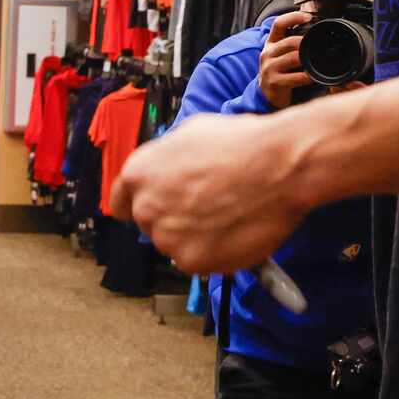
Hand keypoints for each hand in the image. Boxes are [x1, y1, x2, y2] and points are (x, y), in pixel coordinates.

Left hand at [110, 110, 309, 274]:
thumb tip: (168, 172)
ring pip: (176, 246)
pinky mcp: (192, 262)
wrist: (278, 166)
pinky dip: (216, 255)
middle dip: (174, 220)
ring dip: (195, 239)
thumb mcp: (190, 134)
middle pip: (151, 226)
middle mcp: (145, 208)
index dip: (141, 204)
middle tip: (206, 210)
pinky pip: (199, 263)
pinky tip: (235, 232)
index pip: (120, 203)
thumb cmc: (242, 144)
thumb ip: (167, 161)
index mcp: (139, 173)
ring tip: (228, 217)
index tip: (157, 208)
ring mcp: (167, 238)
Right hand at [258, 7, 317, 110]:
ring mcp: (269, 68)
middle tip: (319, 47)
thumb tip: (311, 24)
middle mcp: (267, 53)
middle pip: (290, 42)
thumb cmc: (278, 71)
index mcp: (270, 43)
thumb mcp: (280, 54)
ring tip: (318, 62)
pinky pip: (296, 77)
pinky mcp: (274, 82)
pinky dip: (308, 76)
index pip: (279, 24)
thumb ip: (291, 41)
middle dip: (306, 44)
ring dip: (309, 60)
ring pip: (294, 58)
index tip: (308, 17)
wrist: (267, 94)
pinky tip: (312, 77)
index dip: (293, 17)